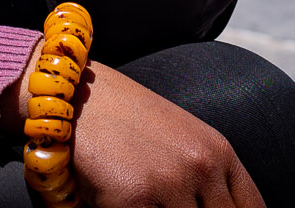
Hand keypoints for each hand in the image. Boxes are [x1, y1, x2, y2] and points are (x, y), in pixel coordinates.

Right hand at [69, 61, 264, 207]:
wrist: (76, 96)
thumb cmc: (126, 122)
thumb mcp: (183, 141)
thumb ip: (210, 178)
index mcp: (219, 151)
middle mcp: (202, 166)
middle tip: (172, 205)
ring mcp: (171, 184)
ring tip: (149, 200)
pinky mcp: (135, 200)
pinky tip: (126, 204)